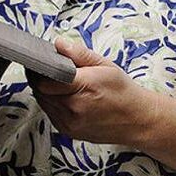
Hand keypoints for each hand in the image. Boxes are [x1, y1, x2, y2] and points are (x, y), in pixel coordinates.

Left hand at [28, 37, 156, 144]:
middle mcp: (74, 108)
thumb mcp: (105, 66)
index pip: (46, 79)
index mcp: (83, 88)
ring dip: (44, 91)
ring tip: (55, 82)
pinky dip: (51, 103)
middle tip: (46, 69)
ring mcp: (70, 122)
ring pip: (43, 102)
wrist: (137, 121)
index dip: (39, 69)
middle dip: (40, 79)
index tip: (39, 62)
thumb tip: (59, 44)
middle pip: (41, 91)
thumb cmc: (123, 92)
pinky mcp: (68, 131)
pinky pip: (50, 113)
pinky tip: (62, 96)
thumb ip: (79, 54)